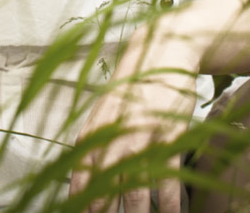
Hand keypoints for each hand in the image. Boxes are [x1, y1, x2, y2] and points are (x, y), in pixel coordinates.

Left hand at [69, 23, 198, 212]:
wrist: (160, 52)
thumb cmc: (132, 89)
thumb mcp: (106, 112)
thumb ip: (94, 142)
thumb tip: (81, 180)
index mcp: (95, 129)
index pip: (80, 174)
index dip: (80, 201)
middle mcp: (114, 133)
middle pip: (104, 186)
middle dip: (104, 211)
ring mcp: (142, 134)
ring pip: (134, 187)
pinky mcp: (169, 135)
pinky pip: (166, 179)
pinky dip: (167, 204)